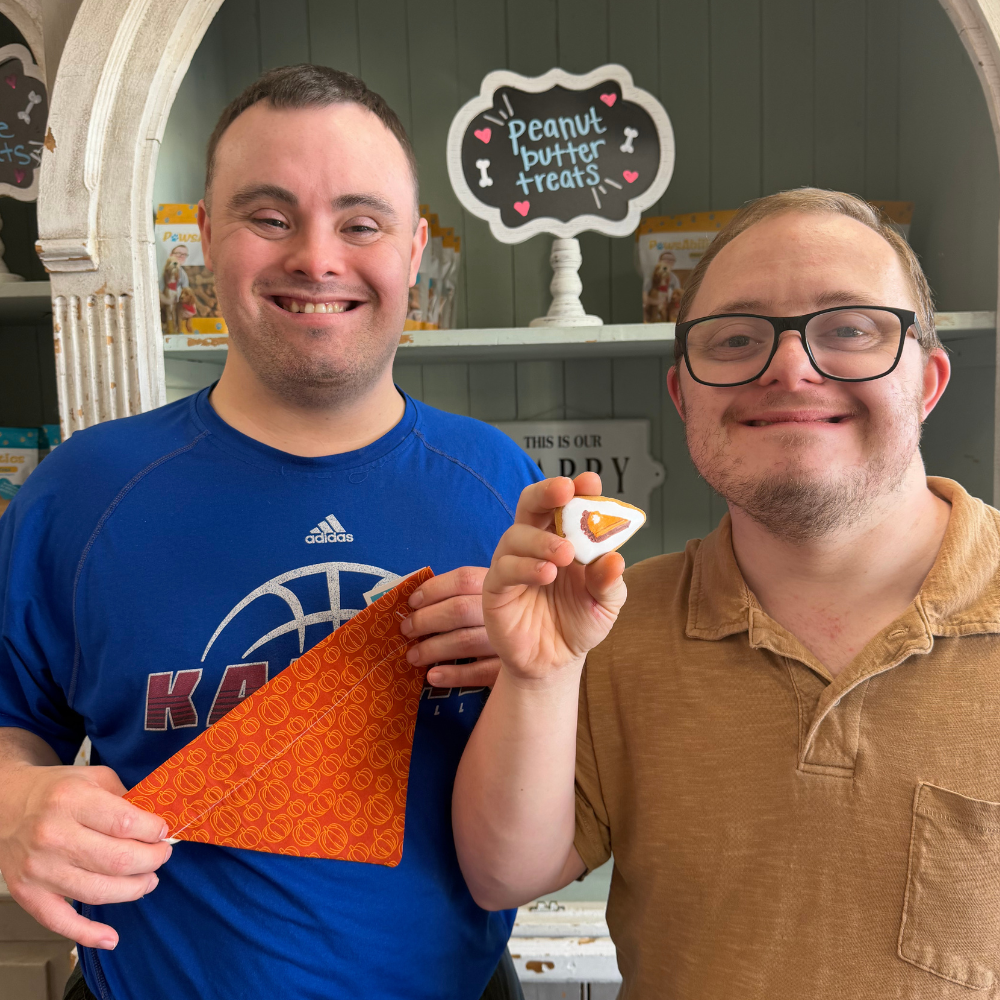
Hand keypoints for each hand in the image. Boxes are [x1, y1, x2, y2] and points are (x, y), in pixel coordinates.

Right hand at [0, 761, 171, 948]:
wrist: (5, 804)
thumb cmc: (56, 790)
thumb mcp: (94, 777)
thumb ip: (126, 798)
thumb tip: (157, 824)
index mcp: (72, 801)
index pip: (125, 823)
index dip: (153, 831)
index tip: (164, 832)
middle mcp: (54, 836)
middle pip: (118, 860)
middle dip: (152, 860)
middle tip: (162, 855)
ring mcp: (39, 869)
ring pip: (98, 892)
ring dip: (134, 890)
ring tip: (149, 880)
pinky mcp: (28, 893)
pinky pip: (60, 922)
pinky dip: (88, 934)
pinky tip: (111, 937)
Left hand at [402, 566, 499, 687]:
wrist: (543, 646)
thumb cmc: (505, 616)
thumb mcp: (490, 595)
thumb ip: (461, 593)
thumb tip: (414, 602)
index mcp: (498, 586)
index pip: (462, 580)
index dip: (433, 589)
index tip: (411, 603)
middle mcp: (506, 610)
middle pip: (459, 609)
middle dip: (425, 620)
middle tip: (406, 630)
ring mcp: (510, 641)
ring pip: (465, 641)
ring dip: (432, 649)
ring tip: (412, 656)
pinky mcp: (510, 669)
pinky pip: (479, 672)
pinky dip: (453, 674)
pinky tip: (433, 676)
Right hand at [483, 473, 626, 683]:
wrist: (556, 663)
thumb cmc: (578, 623)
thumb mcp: (605, 603)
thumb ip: (609, 580)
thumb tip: (615, 559)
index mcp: (563, 539)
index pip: (565, 505)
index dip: (577, 489)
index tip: (590, 482)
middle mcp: (534, 545)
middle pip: (531, 505)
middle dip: (547, 492)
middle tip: (566, 491)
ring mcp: (512, 564)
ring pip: (516, 535)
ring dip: (541, 539)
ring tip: (565, 554)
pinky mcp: (496, 589)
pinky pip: (504, 569)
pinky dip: (525, 567)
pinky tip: (546, 574)